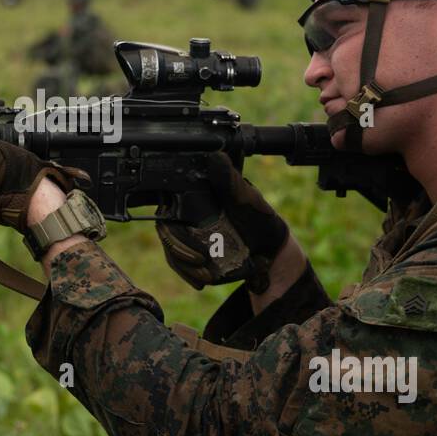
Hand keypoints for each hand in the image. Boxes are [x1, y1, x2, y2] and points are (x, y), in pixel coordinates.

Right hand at [156, 153, 289, 290]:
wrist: (270, 252)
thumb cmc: (260, 219)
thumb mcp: (247, 198)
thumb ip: (230, 180)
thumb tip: (215, 156)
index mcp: (197, 196)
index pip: (170, 200)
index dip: (169, 212)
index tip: (178, 225)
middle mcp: (187, 214)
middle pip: (166, 228)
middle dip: (179, 246)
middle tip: (200, 257)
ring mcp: (187, 236)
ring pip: (170, 248)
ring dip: (185, 262)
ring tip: (206, 271)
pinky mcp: (191, 255)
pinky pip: (179, 264)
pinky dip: (188, 273)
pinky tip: (202, 279)